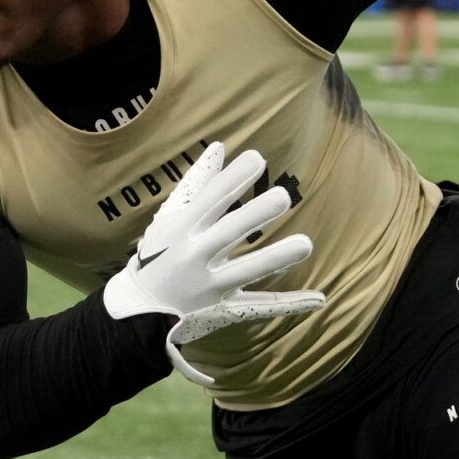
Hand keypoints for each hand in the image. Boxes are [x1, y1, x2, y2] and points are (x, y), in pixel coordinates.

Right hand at [103, 141, 324, 385]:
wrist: (140, 311)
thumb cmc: (159, 255)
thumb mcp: (169, 219)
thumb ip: (197, 185)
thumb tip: (219, 147)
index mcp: (181, 230)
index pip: (209, 200)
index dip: (232, 179)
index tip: (258, 158)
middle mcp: (194, 257)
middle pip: (227, 234)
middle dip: (253, 216)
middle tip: (283, 197)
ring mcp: (210, 287)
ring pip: (246, 271)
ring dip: (275, 258)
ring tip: (305, 244)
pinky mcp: (224, 310)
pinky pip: (259, 307)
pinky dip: (289, 305)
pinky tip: (318, 299)